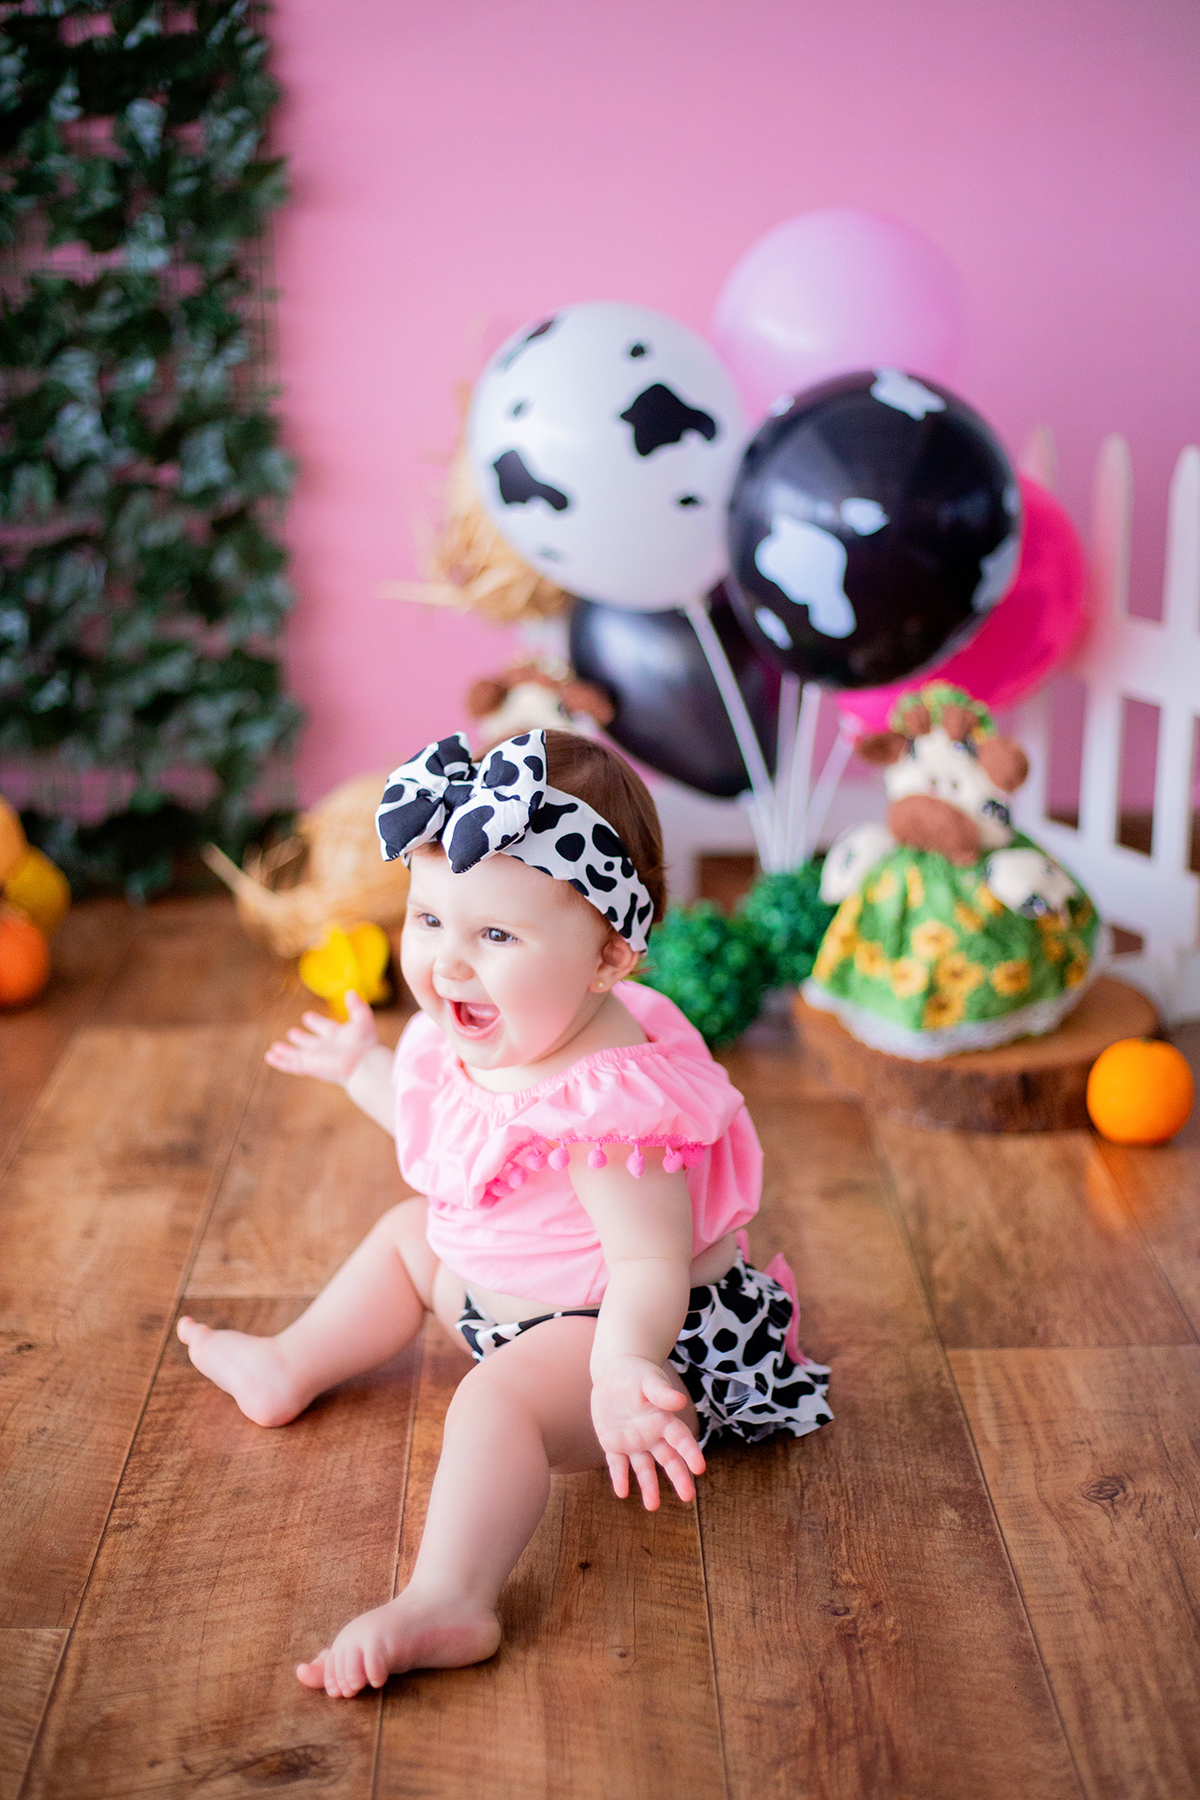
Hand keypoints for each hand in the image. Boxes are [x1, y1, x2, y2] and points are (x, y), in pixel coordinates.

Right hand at [264, 989, 379, 1085]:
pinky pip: (291, 1064)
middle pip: (310, 1043)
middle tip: (292, 1033)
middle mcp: (326, 1048)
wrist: (362, 1065)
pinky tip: (269, 1057)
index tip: (308, 1017)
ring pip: (298, 1055)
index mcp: (338, 1037)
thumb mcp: (362, 1019)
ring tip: (275, 1047)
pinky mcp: (309, 1066)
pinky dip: (280, 1061)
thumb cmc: (364, 1044)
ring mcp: (316, 1058)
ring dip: (287, 1051)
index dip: (316, 1023)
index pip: (325, 1028)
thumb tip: (350, 992)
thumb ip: (356, 1006)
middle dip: (301, 1038)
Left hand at [591, 1355, 704, 1509]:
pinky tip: (622, 1492)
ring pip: (644, 1468)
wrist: (614, 1373)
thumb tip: (680, 1401)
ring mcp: (633, 1442)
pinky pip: (617, 1464)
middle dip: (679, 1477)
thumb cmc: (636, 1374)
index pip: (681, 1439)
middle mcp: (652, 1435)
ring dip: (649, 1487)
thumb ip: (661, 1392)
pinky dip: (619, 1478)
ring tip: (653, 1506)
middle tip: (688, 1496)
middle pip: (668, 1459)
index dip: (690, 1452)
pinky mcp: (614, 1444)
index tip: (700, 1468)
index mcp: (663, 1420)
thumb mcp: (648, 1379)